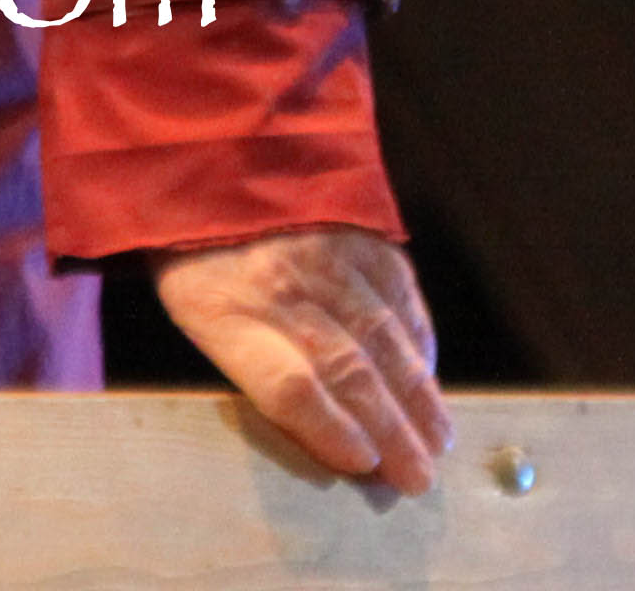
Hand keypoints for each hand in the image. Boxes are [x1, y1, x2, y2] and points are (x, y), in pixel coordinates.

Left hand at [152, 225, 449, 495]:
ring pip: (384, 340)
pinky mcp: (359, 235)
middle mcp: (279, 285)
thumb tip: (326, 432)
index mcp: (222, 311)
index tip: (362, 464)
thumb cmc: (199, 257)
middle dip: (390, 432)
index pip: (287, 385)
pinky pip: (400, 298)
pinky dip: (420, 344)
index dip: (329, 429)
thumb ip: (254, 366)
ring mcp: (325, 257)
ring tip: (438, 441)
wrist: (207, 157)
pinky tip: (429, 378)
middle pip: (347, 371)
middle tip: (419, 478)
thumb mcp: (196, 314)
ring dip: (417, 398)